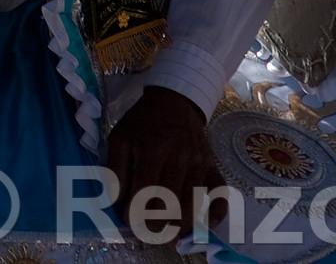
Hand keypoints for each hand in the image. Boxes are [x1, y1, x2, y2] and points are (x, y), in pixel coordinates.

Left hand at [105, 86, 223, 231]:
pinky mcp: (211, 165)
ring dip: (181, 224)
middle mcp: (179, 158)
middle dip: (157, 224)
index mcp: (152, 150)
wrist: (174, 101)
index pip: (145, 192)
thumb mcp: (120, 139)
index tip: (130, 222)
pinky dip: (215, 212)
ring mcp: (198, 163)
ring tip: (169, 233)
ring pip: (193, 202)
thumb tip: (116, 203)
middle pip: (170, 202)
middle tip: (148, 232)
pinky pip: (219, 192)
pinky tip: (204, 224)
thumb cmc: (143, 123)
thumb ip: (116, 171)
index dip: (136, 213)